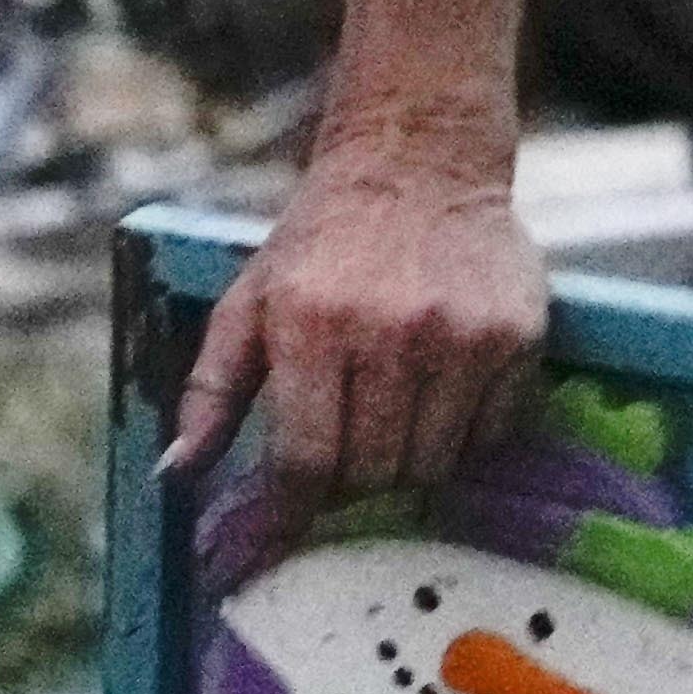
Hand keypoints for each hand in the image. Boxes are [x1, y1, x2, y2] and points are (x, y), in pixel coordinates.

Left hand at [168, 138, 551, 503]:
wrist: (416, 163)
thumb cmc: (320, 246)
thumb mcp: (247, 304)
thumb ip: (209, 391)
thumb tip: (175, 474)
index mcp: (310, 324)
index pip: (306, 461)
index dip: (291, 510)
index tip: (284, 530)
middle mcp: (390, 330)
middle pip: (371, 472)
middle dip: (347, 485)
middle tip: (340, 460)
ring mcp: (461, 335)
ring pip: (431, 465)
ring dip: (403, 465)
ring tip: (386, 422)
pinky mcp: (518, 335)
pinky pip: (490, 436)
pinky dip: (460, 440)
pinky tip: (436, 400)